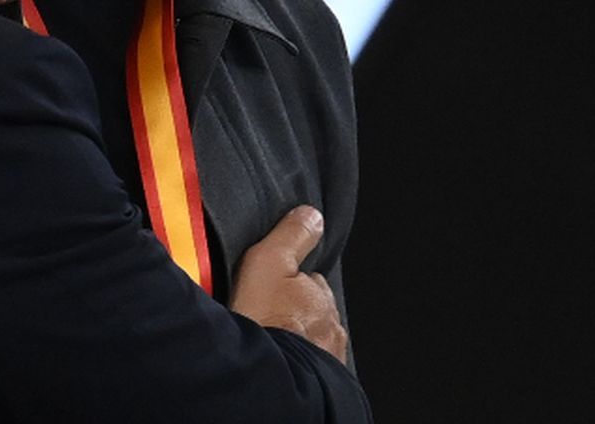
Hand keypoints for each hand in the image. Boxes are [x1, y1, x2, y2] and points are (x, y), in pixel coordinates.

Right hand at [229, 205, 348, 363]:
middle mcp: (330, 327)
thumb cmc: (265, 321)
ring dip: (295, 337)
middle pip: (313, 311)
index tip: (272, 286)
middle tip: (266, 314)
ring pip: (311, 339)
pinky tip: (274, 358)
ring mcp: (326, 356)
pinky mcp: (316, 380)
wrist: (266, 376)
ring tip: (268, 339)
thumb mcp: (268, 263)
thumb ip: (291, 236)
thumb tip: (312, 215)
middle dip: (296, 311)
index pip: (309, 281)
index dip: (289, 281)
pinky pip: (306, 365)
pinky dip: (293, 360)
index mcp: (319, 295)